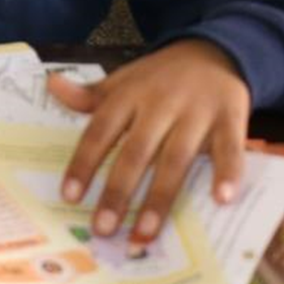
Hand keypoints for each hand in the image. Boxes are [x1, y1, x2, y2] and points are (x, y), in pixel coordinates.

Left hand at [50, 39, 248, 248]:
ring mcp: (196, 112)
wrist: (215, 52)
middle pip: (136, 151)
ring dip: (160, 198)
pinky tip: (221, 199)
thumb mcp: (123, 81)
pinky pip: (230, 148)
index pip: (100, 131)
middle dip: (118, 192)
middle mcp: (160, 104)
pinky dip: (227, 172)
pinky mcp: (231, 118)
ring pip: (176, 158)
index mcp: (128, 95)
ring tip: (144, 232)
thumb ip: (90, 96)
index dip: (84, 163)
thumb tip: (51, 86)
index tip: (69, 196)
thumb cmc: (160, 77)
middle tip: (103, 229)